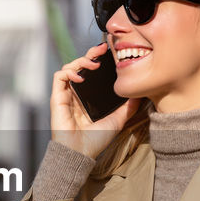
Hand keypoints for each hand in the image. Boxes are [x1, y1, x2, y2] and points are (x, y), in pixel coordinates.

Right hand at [50, 42, 140, 159]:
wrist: (81, 152)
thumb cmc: (96, 139)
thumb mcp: (118, 119)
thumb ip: (129, 107)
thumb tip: (141, 94)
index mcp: (90, 96)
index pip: (93, 71)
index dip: (99, 59)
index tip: (109, 52)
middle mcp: (78, 93)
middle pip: (81, 65)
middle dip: (91, 53)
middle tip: (102, 48)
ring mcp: (67, 94)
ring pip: (70, 67)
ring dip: (81, 61)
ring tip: (93, 64)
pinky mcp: (58, 97)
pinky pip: (59, 76)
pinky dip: (69, 71)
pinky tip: (80, 76)